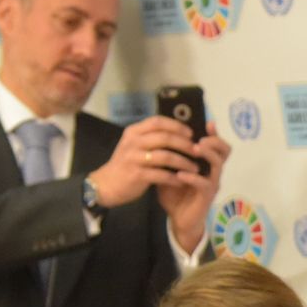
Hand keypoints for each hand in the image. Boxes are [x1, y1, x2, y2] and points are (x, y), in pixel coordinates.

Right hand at [87, 116, 230, 250]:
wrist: (107, 184)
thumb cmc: (126, 163)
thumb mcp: (135, 145)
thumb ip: (151, 138)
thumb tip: (179, 132)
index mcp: (133, 132)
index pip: (158, 122)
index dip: (177, 126)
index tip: (191, 133)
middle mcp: (133, 142)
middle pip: (165, 138)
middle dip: (185, 145)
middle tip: (199, 151)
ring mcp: (134, 158)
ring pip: (166, 156)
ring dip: (184, 162)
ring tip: (196, 168)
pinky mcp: (137, 175)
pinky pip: (162, 175)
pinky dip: (175, 178)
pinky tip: (184, 181)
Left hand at [156, 121, 229, 252]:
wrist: (179, 219)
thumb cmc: (175, 193)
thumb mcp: (170, 170)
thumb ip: (169, 156)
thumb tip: (158, 136)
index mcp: (205, 163)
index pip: (216, 144)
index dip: (214, 133)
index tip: (208, 123)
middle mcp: (213, 171)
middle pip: (225, 151)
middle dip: (214, 141)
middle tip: (200, 139)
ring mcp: (212, 183)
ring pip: (217, 164)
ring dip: (207, 155)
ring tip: (194, 150)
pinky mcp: (207, 196)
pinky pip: (204, 184)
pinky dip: (192, 178)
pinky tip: (180, 175)